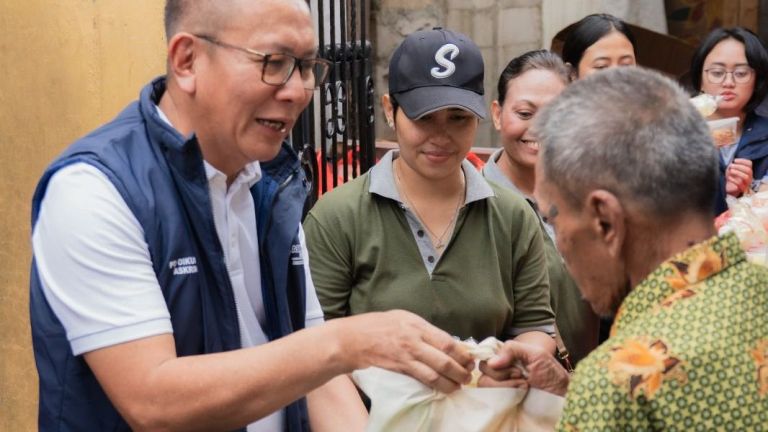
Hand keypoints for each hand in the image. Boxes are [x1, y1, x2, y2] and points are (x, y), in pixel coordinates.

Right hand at [335, 310, 473, 392]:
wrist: (351, 339)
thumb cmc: (376, 326)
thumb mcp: (402, 318)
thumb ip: (422, 328)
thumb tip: (444, 341)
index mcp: (417, 324)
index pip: (447, 340)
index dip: (463, 353)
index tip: (469, 359)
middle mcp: (413, 339)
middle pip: (445, 358)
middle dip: (461, 370)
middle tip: (468, 375)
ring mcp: (406, 355)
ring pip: (435, 373)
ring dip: (451, 382)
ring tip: (459, 386)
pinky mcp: (399, 368)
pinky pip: (422, 379)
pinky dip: (435, 385)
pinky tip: (443, 388)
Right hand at [477, 340, 569, 395]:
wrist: (559, 398)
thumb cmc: (551, 374)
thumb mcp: (536, 354)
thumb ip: (513, 349)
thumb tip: (491, 362)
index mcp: (507, 357)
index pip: (487, 353)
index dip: (494, 358)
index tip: (510, 363)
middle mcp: (500, 370)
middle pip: (484, 367)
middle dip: (503, 371)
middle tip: (521, 374)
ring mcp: (498, 387)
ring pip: (484, 382)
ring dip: (505, 384)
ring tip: (523, 386)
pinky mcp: (499, 401)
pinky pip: (488, 396)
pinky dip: (503, 394)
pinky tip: (518, 394)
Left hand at [726, 158, 752, 196]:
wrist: (728, 188)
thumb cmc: (730, 177)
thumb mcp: (731, 169)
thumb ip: (733, 165)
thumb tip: (732, 162)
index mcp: (748, 171)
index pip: (749, 163)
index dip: (742, 161)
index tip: (734, 160)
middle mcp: (749, 177)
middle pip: (748, 170)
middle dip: (739, 166)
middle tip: (731, 166)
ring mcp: (746, 183)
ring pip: (746, 177)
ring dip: (737, 172)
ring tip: (730, 171)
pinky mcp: (742, 189)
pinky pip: (739, 183)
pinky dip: (733, 179)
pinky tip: (729, 177)